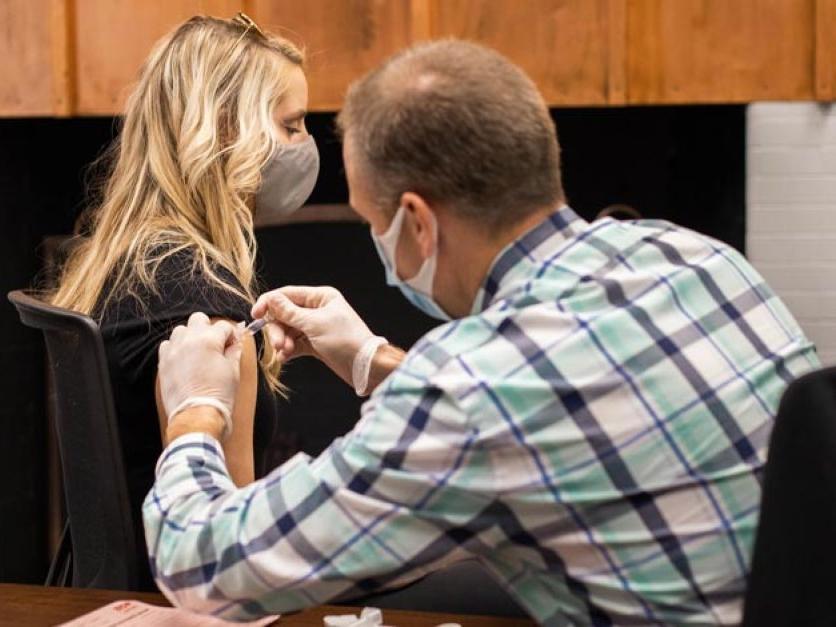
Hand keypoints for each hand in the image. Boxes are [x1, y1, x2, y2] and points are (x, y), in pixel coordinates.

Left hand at [158, 312, 242, 435]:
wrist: (197, 417)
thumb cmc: (219, 395)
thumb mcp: (234, 371)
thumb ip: (234, 351)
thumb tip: (236, 341)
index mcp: (209, 340)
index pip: (224, 326)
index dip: (232, 335)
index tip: (234, 344)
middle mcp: (188, 340)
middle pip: (199, 319)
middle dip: (209, 329)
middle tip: (216, 345)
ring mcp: (173, 351)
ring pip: (181, 330)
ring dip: (191, 336)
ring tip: (199, 353)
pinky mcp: (163, 363)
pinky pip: (167, 345)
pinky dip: (176, 348)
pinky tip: (185, 361)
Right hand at [251, 286, 375, 386]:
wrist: (365, 367)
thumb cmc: (346, 341)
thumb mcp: (315, 324)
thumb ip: (289, 312)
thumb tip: (271, 299)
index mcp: (320, 297)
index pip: (287, 295)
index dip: (269, 304)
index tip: (256, 316)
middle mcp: (317, 309)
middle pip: (285, 314)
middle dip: (278, 329)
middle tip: (277, 344)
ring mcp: (316, 327)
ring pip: (288, 330)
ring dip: (283, 341)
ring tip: (284, 352)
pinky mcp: (315, 343)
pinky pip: (295, 343)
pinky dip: (288, 350)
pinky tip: (285, 358)